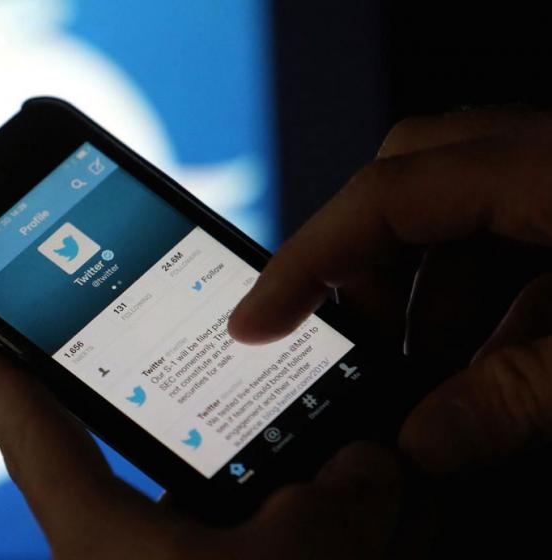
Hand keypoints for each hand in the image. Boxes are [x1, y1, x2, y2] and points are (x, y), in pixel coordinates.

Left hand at [0, 337, 403, 558]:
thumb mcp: (308, 558)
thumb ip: (342, 494)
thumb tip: (366, 463)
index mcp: (99, 538)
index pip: (32, 438)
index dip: (0, 385)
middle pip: (109, 480)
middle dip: (146, 436)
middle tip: (177, 383)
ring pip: (169, 530)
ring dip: (228, 500)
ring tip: (294, 462)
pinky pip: (203, 559)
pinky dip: (249, 543)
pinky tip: (310, 530)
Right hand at [227, 109, 551, 475]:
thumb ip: (516, 398)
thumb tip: (422, 445)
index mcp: (551, 165)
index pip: (383, 194)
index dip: (304, 261)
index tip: (254, 322)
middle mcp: (550, 150)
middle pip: (406, 185)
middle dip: (367, 273)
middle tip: (357, 349)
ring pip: (460, 211)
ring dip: (436, 295)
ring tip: (443, 375)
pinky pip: (511, 226)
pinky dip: (492, 294)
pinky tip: (508, 357)